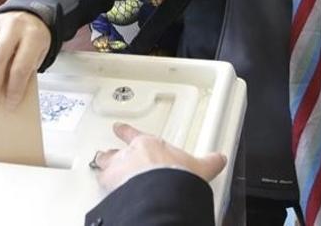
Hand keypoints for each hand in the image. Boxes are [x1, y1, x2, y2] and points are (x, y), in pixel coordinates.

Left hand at [93, 123, 226, 194]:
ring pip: (104, 165)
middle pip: (113, 151)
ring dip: (103, 167)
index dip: (124, 131)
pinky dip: (104, 188)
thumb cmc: (176, 175)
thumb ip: (208, 162)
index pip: (133, 134)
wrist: (162, 191)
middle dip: (110, 154)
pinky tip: (105, 193)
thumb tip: (219, 158)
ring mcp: (117, 170)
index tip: (118, 127)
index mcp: (148, 145)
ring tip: (101, 170)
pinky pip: (102, 186)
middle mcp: (129, 155)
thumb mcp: (198, 167)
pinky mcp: (110, 187)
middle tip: (106, 154)